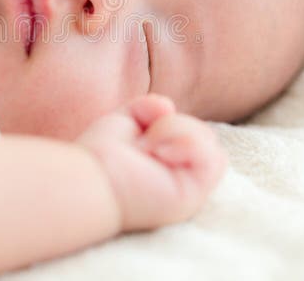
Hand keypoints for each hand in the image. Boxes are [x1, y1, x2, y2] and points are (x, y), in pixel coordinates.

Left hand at [76, 94, 226, 231]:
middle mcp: (184, 178)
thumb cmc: (101, 156)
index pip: (195, 134)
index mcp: (172, 164)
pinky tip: (158, 153)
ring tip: (147, 147)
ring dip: (176, 131)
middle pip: (204, 134)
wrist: (89, 178)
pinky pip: (214, 159)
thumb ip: (152, 107)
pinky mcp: (192, 195)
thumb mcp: (128, 119)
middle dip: (173, 123)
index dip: (172, 122)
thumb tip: (169, 107)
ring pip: (210, 142)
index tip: (140, 134)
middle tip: (142, 141)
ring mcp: (190, 189)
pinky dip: (186, 145)